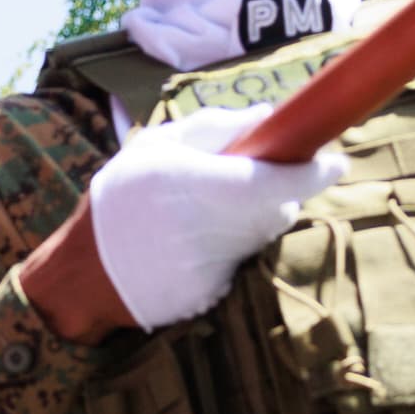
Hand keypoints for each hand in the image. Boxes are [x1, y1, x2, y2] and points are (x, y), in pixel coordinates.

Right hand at [85, 106, 344, 329]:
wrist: (80, 275)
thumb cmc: (118, 201)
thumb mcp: (153, 149)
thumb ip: (212, 129)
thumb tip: (267, 115)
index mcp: (198, 185)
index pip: (275, 180)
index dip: (312, 172)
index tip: (334, 162)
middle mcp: (210, 229)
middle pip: (277, 212)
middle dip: (280, 195)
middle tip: (260, 182)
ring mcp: (212, 268)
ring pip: (260, 239)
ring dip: (254, 223)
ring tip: (214, 213)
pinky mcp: (209, 298)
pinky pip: (237, 268)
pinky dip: (229, 254)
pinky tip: (196, 248)